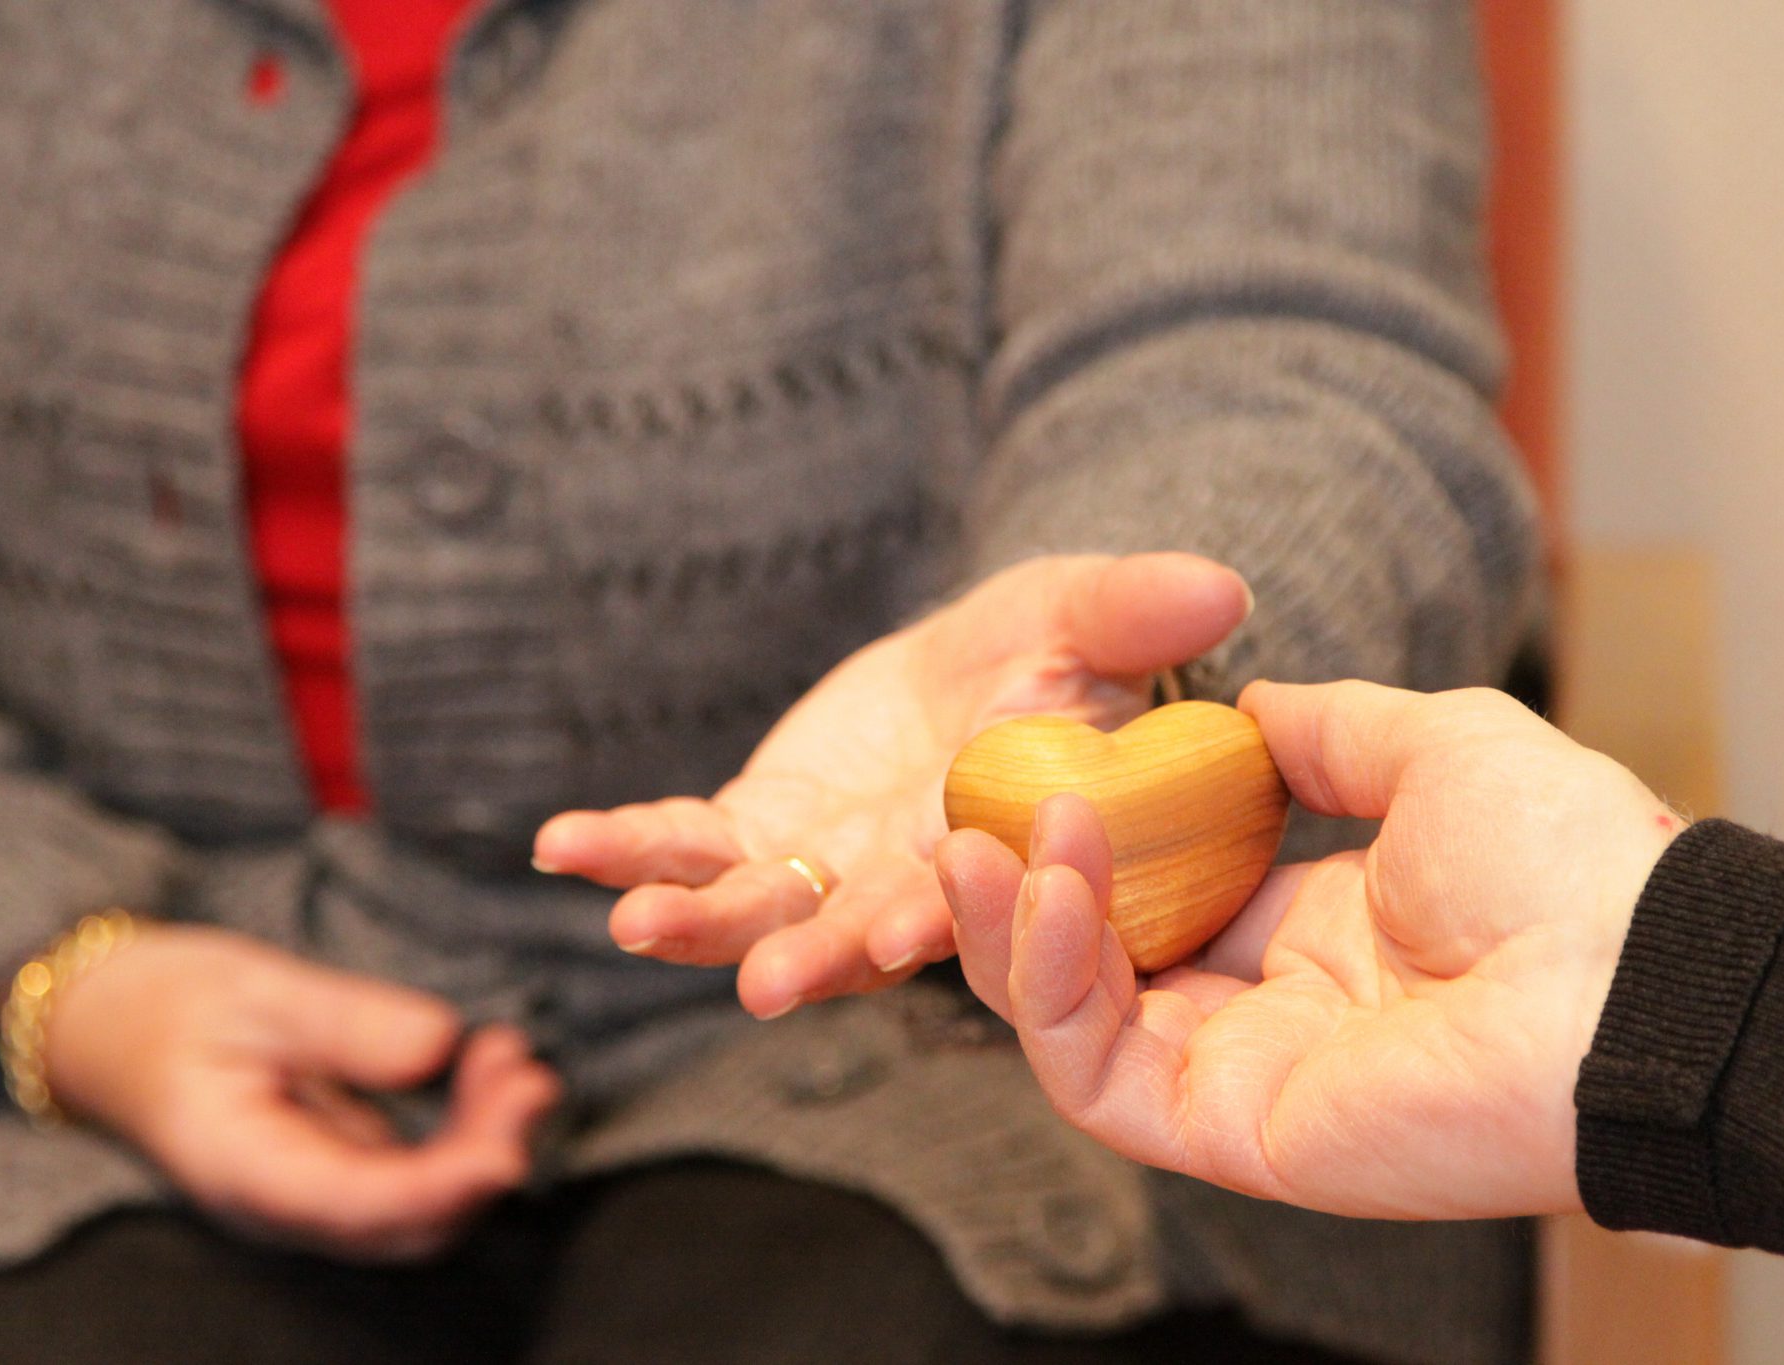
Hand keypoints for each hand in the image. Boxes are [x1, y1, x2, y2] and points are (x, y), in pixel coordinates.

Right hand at [40, 925, 558, 1259]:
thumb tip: (439, 1043)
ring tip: (517, 1061)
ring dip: (486, 1141)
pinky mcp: (346, 1166)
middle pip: (408, 1222)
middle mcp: (289, 1202)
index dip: (440, 1188)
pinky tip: (493, 1065)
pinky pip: (422, 1171)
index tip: (505, 1152)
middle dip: (484, 1159)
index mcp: (247, 1169)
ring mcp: (320, 1191)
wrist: (112, 1026)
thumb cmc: (171, 1006)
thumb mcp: (254, 991)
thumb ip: (345, 1023)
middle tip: (530, 1078)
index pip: (358, 1206)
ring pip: (425, 1204)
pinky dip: (469, 1127)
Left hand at [533, 553, 1250, 1019]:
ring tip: (633, 924)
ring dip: (697, 921)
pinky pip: (684, 845)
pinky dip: (626, 846)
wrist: (969, 668)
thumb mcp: (1078, 612)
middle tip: (766, 987)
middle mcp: (905, 878)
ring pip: (756, 908)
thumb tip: (1224, 585)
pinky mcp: (758, 828)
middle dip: (811, 956)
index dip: (936, 917)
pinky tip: (559, 845)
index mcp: (995, 846)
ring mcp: (823, 862)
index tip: (894, 942)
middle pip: (855, 929)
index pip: (973, 896)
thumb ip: (1133, 611)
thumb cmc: (1043, 653)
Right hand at [938, 681, 1684, 1219]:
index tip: (1035, 777)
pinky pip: (1096, 1075)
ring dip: (1009, 934)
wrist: (1638, 980)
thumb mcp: (1436, 745)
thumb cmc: (1566, 861)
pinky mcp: (1231, 1130)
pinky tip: (1044, 892)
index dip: (1089, 847)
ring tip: (976, 846)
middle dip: (1015, 896)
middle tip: (964, 819)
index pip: (1164, 901)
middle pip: (1095, 969)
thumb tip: (1248, 705)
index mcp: (1316, 930)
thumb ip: (1330, 730)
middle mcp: (1269, 1010)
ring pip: (1072, 1025)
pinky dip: (1049, 987)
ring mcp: (1244, 1076)